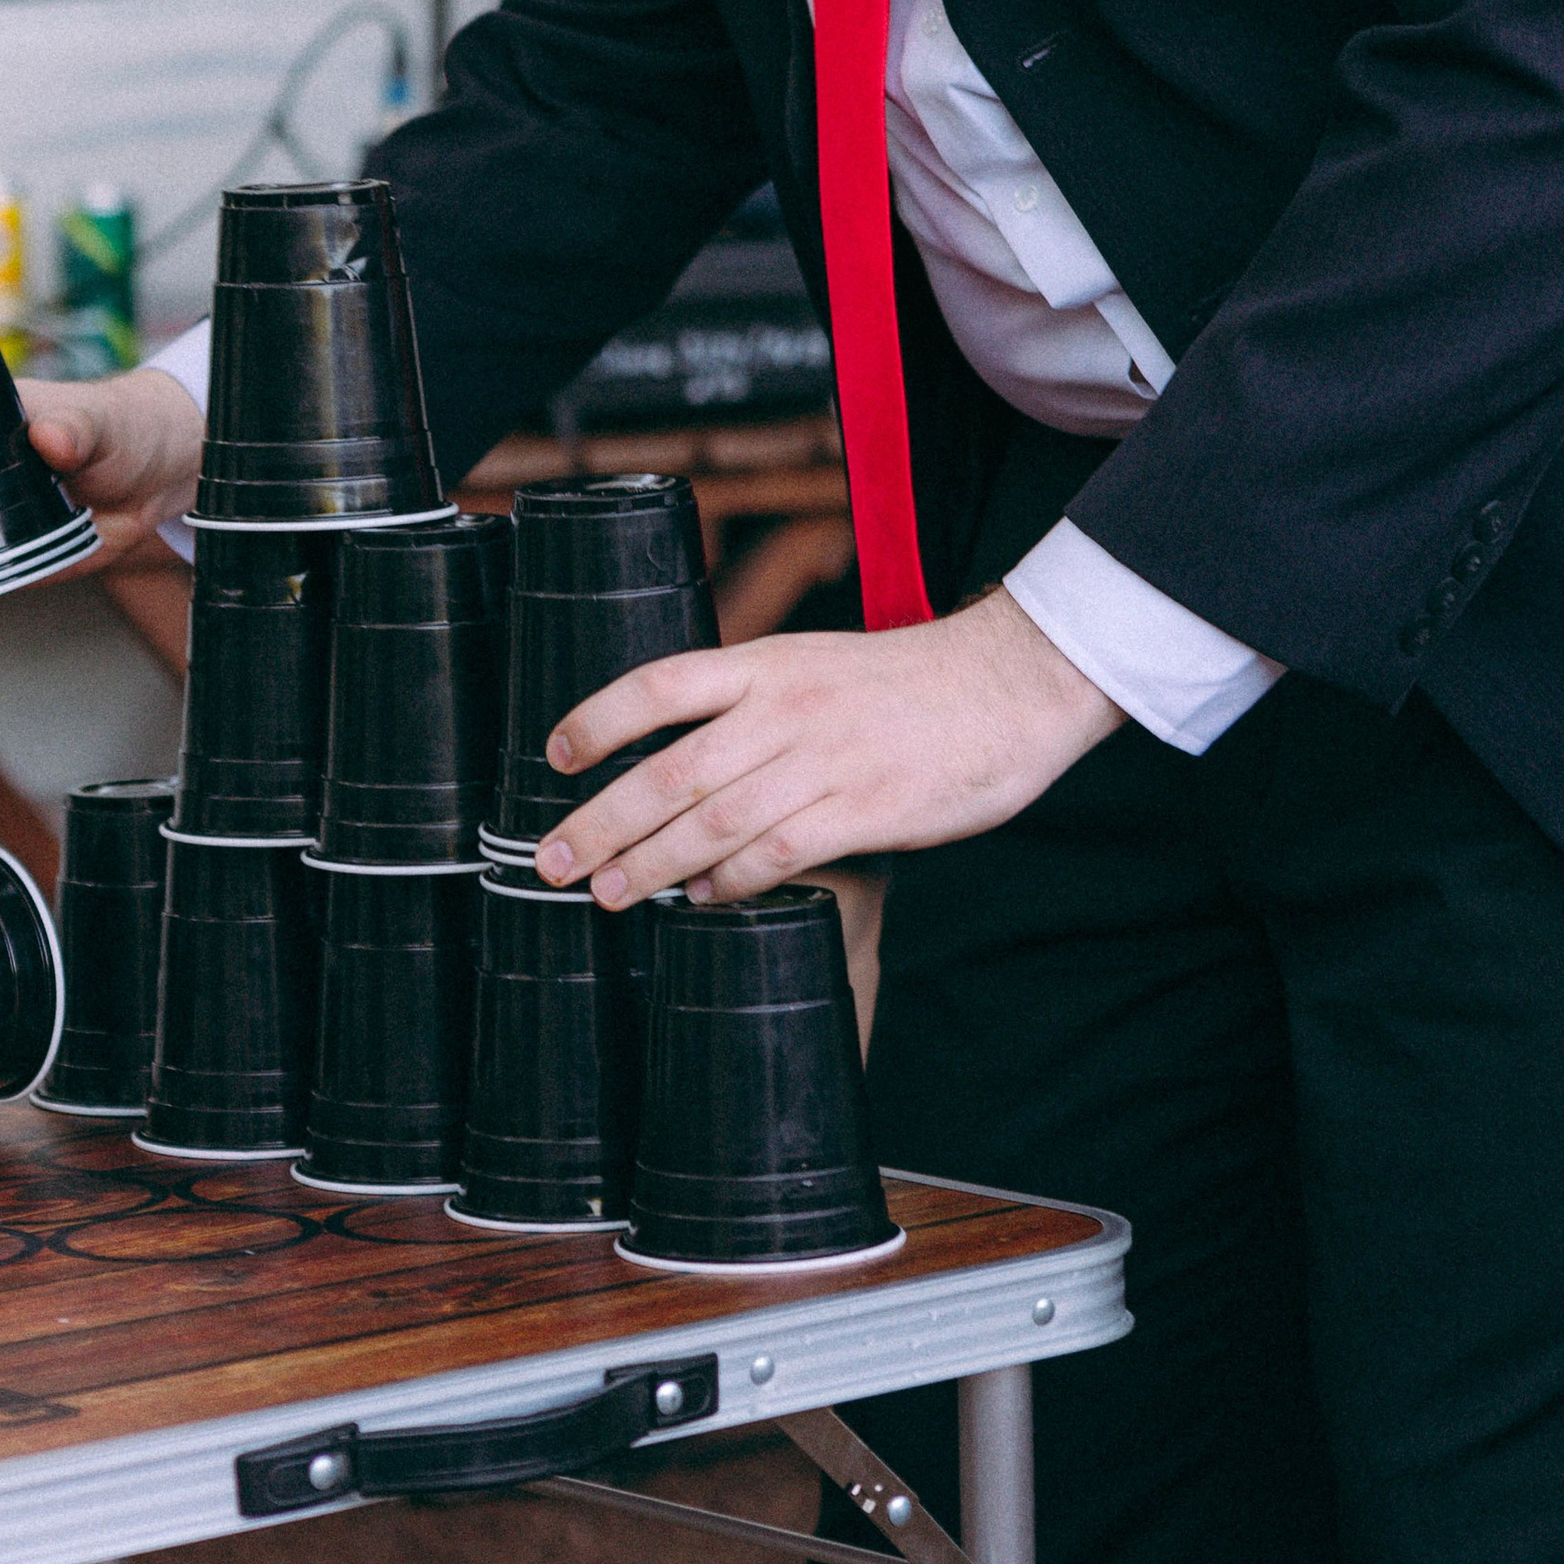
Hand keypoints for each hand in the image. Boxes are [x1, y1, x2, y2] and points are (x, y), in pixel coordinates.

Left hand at [532, 591, 1122, 906]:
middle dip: (602, 820)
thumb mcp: (820, 662)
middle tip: (553, 859)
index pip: (661, 683)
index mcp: (770, 662)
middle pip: (670, 769)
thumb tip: (682, 753)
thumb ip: (756, 699)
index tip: (555, 753)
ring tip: (607, 894)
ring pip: (714, 821)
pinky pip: (780, 854)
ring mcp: (826, 760)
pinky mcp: (867, 810)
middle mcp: (787, 708)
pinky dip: (732, 883)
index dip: (599, 718)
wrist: (1010, 685)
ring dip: (651, 864)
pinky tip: (702, 900)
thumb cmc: (912, 684)